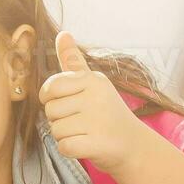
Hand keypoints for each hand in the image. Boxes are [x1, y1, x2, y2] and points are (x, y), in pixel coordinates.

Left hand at [38, 31, 150, 174]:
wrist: (134, 145)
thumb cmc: (107, 113)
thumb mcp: (93, 83)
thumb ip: (74, 61)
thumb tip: (62, 33)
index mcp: (93, 79)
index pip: (50, 87)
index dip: (52, 99)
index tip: (69, 104)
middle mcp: (96, 96)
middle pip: (50, 110)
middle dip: (59, 120)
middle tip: (82, 121)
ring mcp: (97, 120)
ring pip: (55, 130)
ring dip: (66, 136)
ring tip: (87, 132)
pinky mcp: (97, 143)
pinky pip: (64, 147)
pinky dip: (71, 150)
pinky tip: (87, 145)